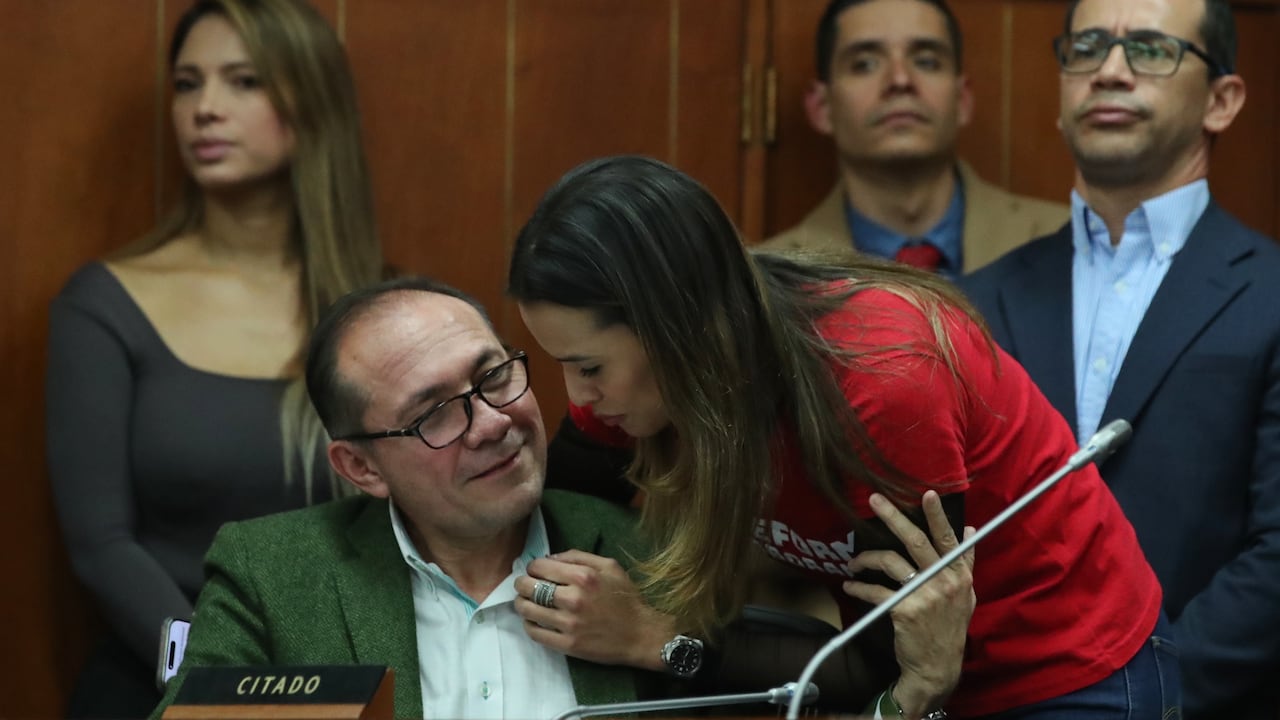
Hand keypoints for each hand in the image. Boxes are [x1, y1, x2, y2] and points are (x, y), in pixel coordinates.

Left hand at [514, 550, 674, 670]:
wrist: (641, 634)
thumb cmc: (626, 597)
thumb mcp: (609, 566)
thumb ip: (578, 556)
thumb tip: (548, 558)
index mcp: (583, 576)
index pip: (540, 567)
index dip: (532, 567)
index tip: (534, 571)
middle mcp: (573, 599)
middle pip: (529, 587)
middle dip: (522, 584)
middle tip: (524, 585)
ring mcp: (569, 624)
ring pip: (528, 610)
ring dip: (521, 604)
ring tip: (525, 602)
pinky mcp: (568, 645)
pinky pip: (535, 633)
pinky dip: (529, 624)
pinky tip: (533, 620)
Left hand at [842, 490, 975, 717]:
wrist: (937, 668)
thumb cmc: (949, 628)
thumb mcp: (965, 595)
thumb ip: (965, 561)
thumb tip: (969, 527)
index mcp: (959, 575)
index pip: (949, 540)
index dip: (937, 516)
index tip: (927, 494)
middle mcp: (944, 582)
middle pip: (916, 541)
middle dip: (893, 517)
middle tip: (874, 499)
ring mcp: (925, 596)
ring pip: (891, 562)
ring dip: (867, 558)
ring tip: (853, 562)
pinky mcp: (904, 610)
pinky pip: (876, 591)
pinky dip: (860, 586)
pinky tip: (850, 585)